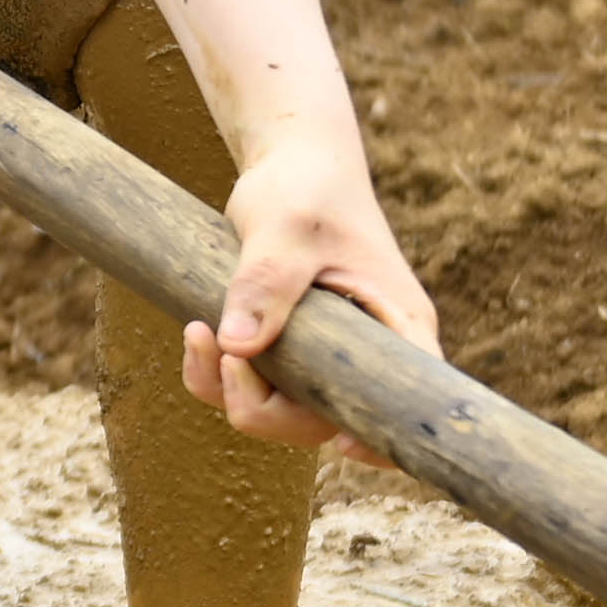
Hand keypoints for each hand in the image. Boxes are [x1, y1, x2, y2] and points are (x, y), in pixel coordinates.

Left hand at [187, 121, 436, 455]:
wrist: (293, 162)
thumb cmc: (307, 185)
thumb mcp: (286, 225)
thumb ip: (266, 281)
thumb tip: (239, 347)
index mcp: (397, 326)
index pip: (410, 405)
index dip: (382, 442)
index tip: (339, 444)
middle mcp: (369, 352)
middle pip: (327, 423)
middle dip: (266, 409)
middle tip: (227, 358)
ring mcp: (328, 357)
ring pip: (282, 413)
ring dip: (229, 391)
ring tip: (198, 333)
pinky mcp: (291, 351)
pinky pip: (256, 390)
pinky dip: (218, 377)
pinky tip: (197, 333)